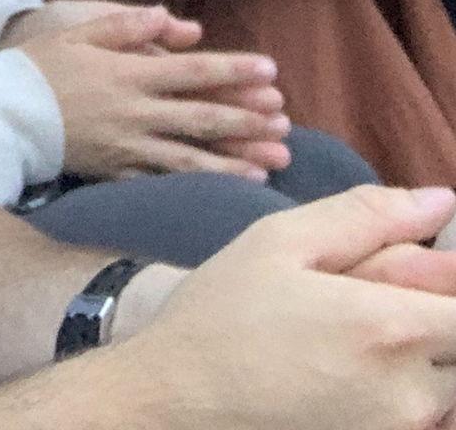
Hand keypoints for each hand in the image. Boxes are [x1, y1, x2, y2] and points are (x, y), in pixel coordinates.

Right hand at [3, 0, 289, 179]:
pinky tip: (235, 184)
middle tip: (286, 121)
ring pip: (195, 156)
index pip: (192, 72)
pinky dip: (206, 183)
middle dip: (248, 118)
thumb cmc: (38, 67)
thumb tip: (177, 23)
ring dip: (238, 158)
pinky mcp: (119, 173)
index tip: (271, 71)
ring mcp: (130, 147)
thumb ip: (127, 27)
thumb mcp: (78, 33)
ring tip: (276, 159)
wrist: (4, 114)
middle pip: (202, 117)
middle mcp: (136, 113)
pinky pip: (170, 180)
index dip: (234, 71)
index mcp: (128, 74)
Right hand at [100, 187, 455, 429]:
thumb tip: (442, 202)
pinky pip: (429, 420)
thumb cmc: (222, 317)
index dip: (446, 283)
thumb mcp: (278, 243)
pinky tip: (347, 379)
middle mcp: (411, 392)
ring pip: (449, 389)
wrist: (180, 402)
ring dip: (423, 362)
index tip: (414, 277)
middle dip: (432, 319)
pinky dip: (406, 396)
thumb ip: (365, 217)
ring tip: (350, 346)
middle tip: (367, 308)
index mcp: (389, 325)